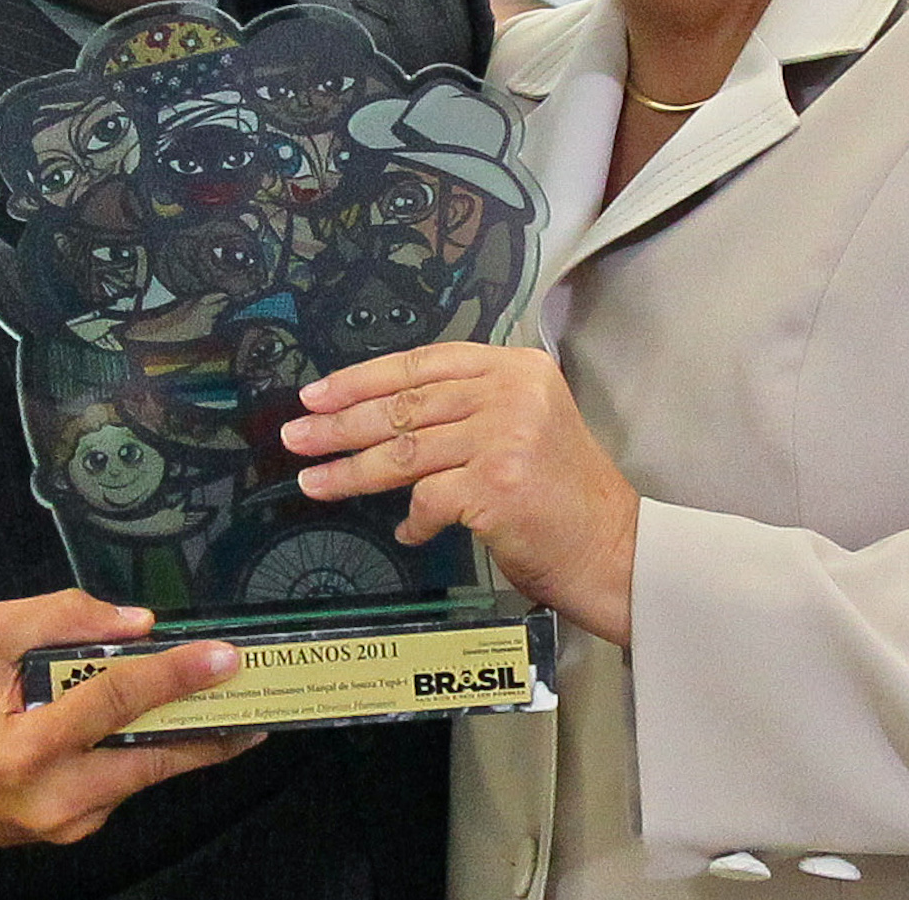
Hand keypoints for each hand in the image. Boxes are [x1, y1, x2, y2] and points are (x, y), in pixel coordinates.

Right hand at [0, 590, 257, 848]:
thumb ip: (59, 618)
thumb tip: (137, 622)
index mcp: (25, 749)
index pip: (115, 702)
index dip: (175, 674)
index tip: (224, 655)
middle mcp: (53, 798)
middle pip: (154, 758)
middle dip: (213, 728)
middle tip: (259, 692)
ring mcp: (65, 823)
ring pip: (146, 774)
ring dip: (191, 739)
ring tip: (232, 702)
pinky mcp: (70, 831)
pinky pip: (124, 783)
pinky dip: (149, 750)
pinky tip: (170, 722)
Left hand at [281, 342, 642, 645]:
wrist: (611, 547)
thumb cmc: (561, 496)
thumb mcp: (525, 425)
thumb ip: (468, 409)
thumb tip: (381, 415)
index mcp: (516, 367)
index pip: (423, 362)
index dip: (362, 378)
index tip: (318, 394)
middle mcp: (511, 392)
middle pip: (405, 403)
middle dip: (341, 423)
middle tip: (297, 436)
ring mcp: (505, 435)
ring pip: (404, 450)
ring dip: (350, 470)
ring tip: (313, 481)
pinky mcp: (496, 484)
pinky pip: (427, 499)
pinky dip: (411, 520)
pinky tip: (408, 531)